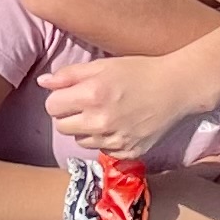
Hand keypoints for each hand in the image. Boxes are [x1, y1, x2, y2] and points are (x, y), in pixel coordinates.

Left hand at [45, 45, 219, 159]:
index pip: (51, 107)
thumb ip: (69, 75)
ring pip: (80, 140)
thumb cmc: (139, 72)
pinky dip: (106, 140)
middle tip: (88, 104)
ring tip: (106, 113)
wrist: (177, 89)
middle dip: (69, 115)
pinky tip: (120, 125)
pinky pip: (102, 150)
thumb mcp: (102, 65)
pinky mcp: (128, 153)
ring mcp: (115, 141)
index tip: (72, 94)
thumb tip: (42, 82)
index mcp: (92, 95)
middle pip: (62, 126)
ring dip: (86, 129)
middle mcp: (101, 121)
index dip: (59, 98)